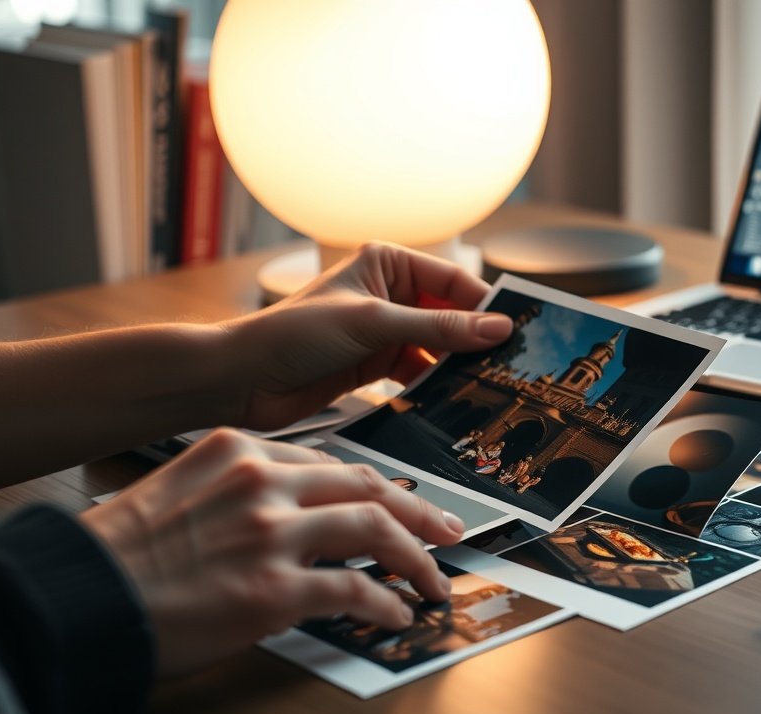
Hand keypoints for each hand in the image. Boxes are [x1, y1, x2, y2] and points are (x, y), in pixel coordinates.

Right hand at [81, 428, 464, 675]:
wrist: (76, 595)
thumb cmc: (118, 551)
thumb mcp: (178, 490)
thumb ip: (238, 489)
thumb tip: (288, 513)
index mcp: (238, 451)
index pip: (327, 461)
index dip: (371, 485)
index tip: (394, 500)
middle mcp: (262, 481)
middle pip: (366, 484)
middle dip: (417, 509)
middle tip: (445, 529)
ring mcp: (272, 533)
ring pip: (375, 528)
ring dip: (415, 557)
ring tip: (433, 580)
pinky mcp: (274, 589)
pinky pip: (355, 589)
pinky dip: (384, 602)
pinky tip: (395, 614)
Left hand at [221, 242, 512, 429]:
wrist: (241, 380)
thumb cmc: (293, 335)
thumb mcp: (372, 324)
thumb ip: (438, 327)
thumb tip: (497, 329)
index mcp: (387, 262)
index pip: (454, 282)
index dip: (486, 307)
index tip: (519, 334)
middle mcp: (388, 293)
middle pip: (451, 315)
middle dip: (476, 340)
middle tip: (514, 367)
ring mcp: (383, 332)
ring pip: (438, 347)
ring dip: (458, 368)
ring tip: (492, 389)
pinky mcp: (375, 366)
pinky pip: (420, 374)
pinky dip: (435, 388)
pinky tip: (454, 404)